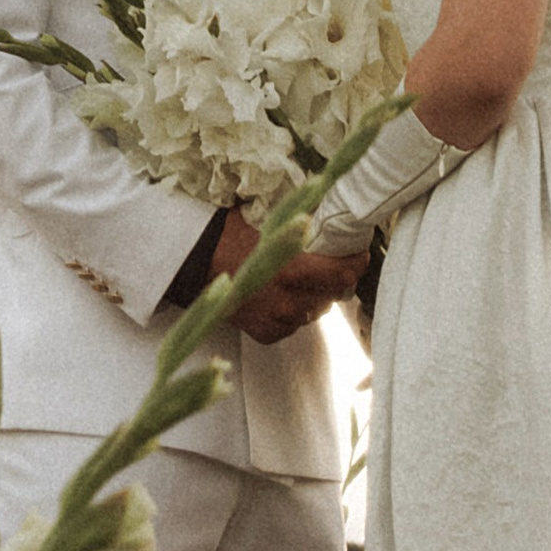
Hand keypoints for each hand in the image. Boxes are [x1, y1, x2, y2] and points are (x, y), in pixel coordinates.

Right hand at [212, 209, 371, 344]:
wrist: (193, 263)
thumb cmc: (229, 234)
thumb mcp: (270, 221)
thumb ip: (304, 224)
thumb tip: (336, 215)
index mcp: (292, 271)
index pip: (346, 273)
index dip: (357, 260)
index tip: (358, 250)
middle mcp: (289, 303)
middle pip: (336, 292)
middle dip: (338, 275)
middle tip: (331, 259)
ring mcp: (278, 322)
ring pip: (316, 309)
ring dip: (315, 293)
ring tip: (298, 275)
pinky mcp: (267, 334)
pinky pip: (295, 323)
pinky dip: (293, 308)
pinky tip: (278, 292)